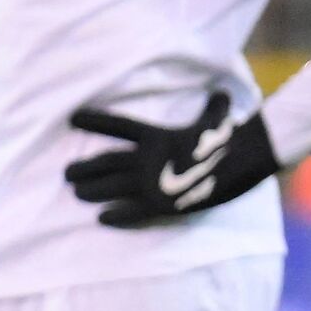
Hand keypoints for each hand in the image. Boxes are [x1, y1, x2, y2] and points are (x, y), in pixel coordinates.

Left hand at [65, 91, 279, 226]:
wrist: (244, 162)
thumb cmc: (230, 137)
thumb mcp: (218, 117)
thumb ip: (213, 106)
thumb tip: (221, 92)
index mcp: (158, 137)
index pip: (119, 127)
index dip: (95, 121)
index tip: (73, 118)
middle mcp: (149, 161)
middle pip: (106, 163)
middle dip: (84, 168)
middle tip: (67, 173)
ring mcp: (154, 185)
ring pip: (111, 188)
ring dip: (91, 191)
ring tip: (77, 193)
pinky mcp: (164, 206)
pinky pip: (133, 213)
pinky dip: (116, 216)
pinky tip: (102, 218)